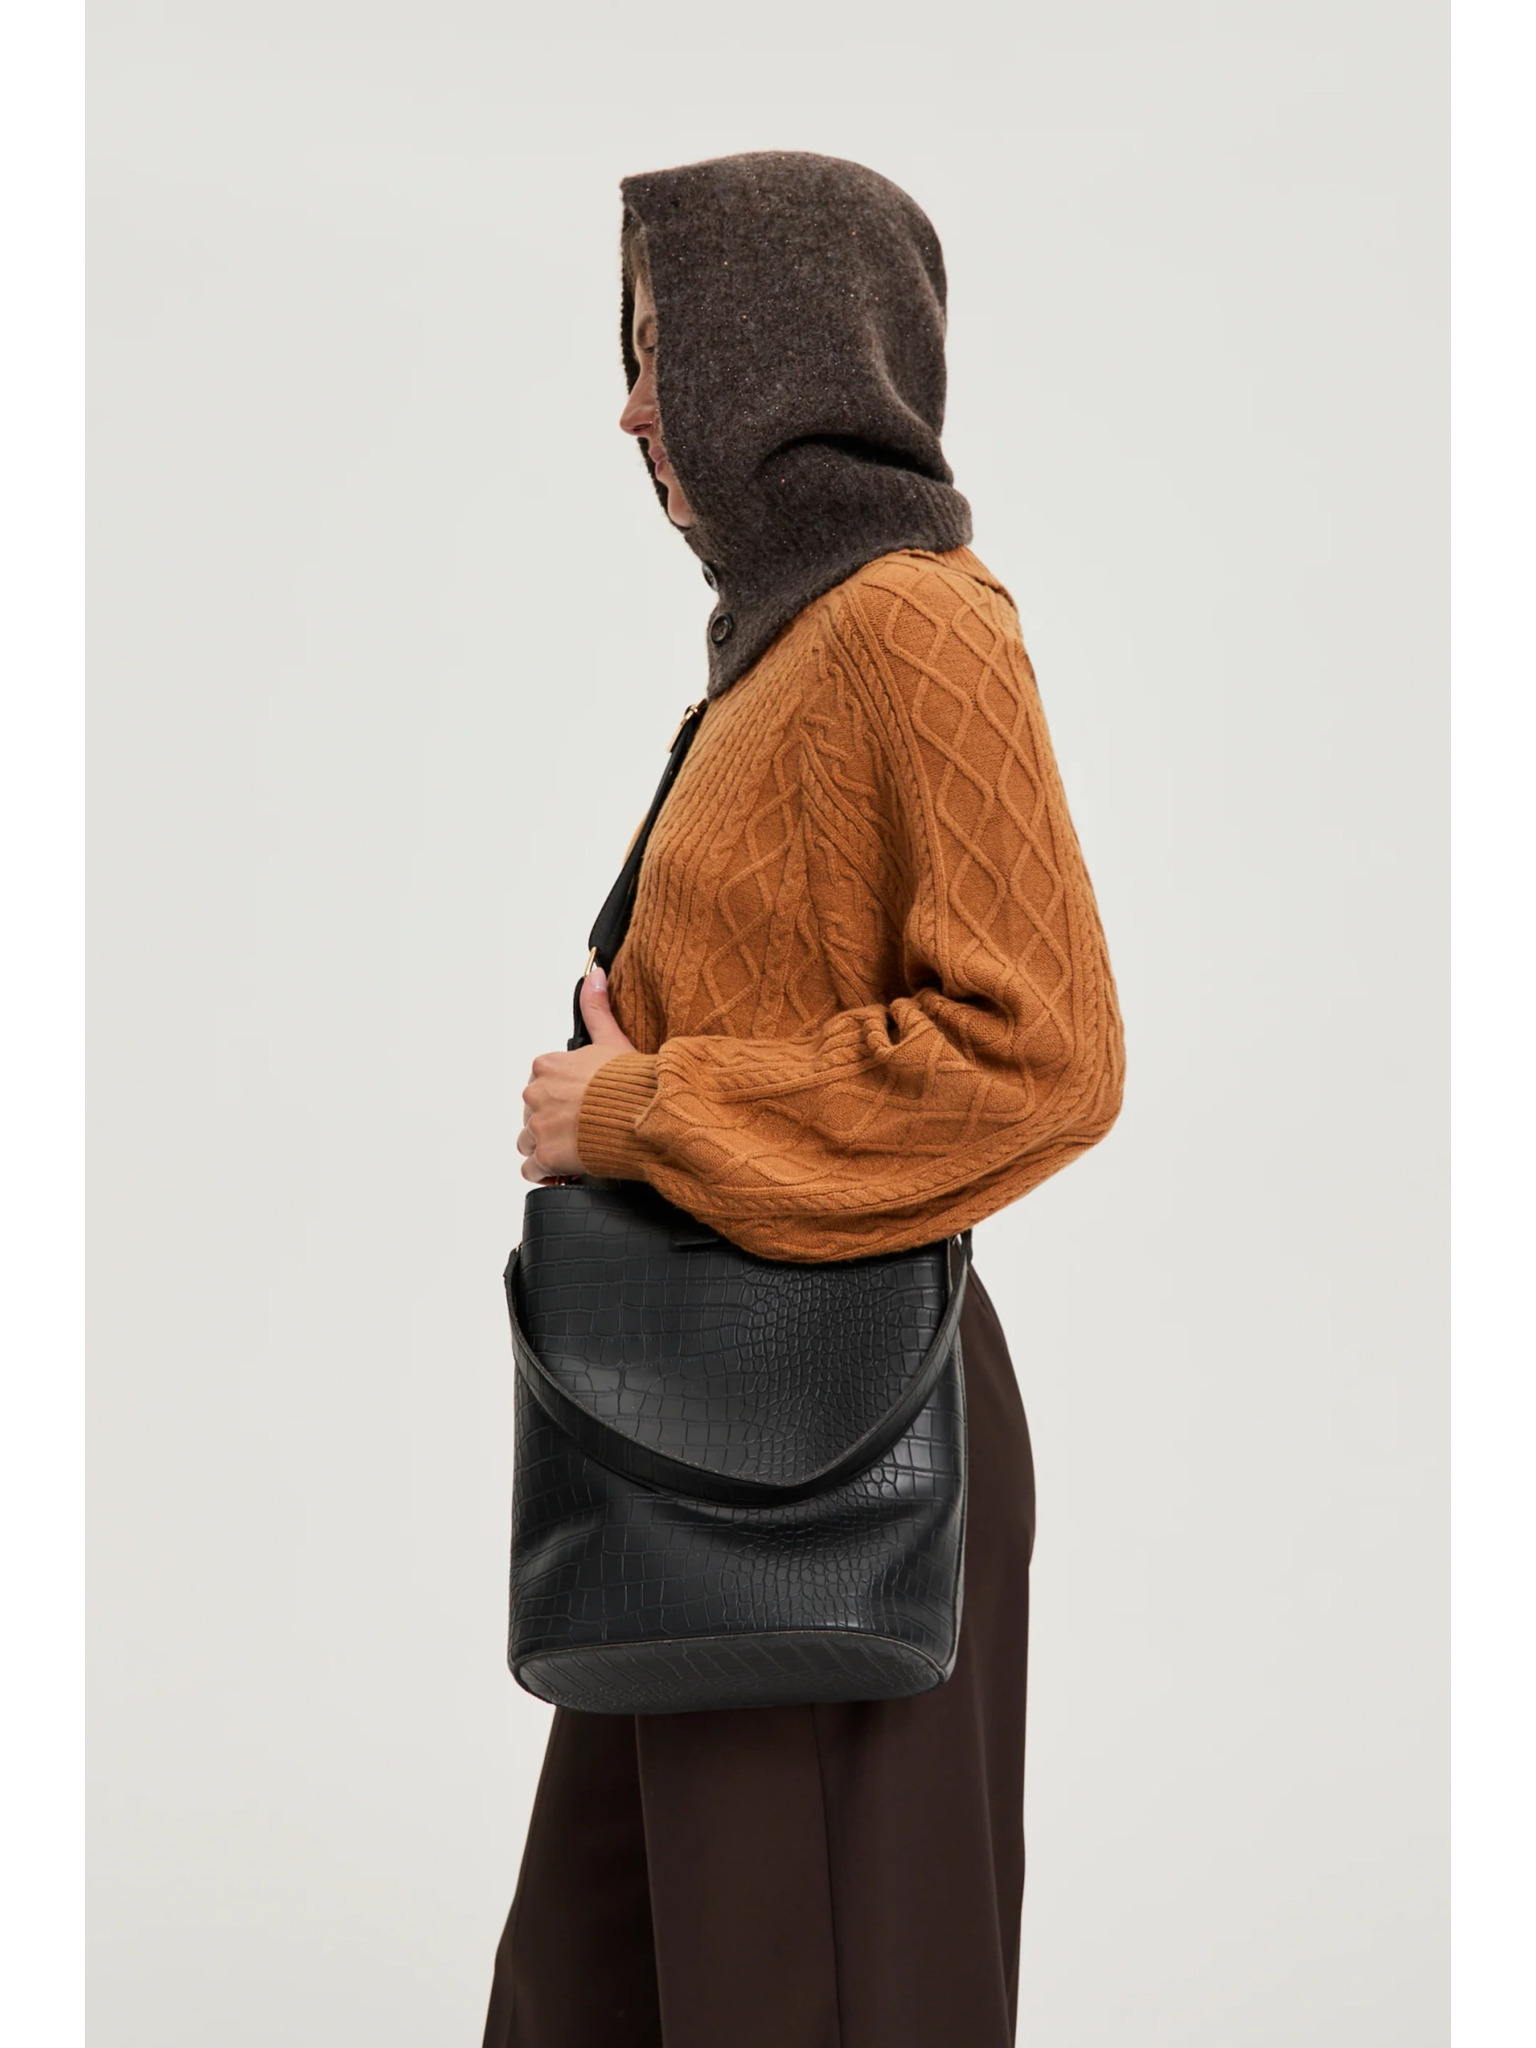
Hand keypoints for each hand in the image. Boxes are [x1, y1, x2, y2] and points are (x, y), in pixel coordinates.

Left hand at [519, 967, 635, 1182]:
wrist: (641, 1114)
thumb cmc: (629, 1081)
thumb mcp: (612, 1038)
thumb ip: (597, 1007)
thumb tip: (595, 974)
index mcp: (546, 1066)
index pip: (541, 1083)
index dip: (561, 1095)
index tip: (581, 1102)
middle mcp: (535, 1095)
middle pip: (533, 1113)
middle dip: (552, 1121)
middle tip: (583, 1126)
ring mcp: (538, 1127)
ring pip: (529, 1141)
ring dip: (547, 1146)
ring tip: (576, 1147)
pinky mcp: (546, 1156)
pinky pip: (533, 1170)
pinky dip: (546, 1171)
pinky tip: (567, 1166)